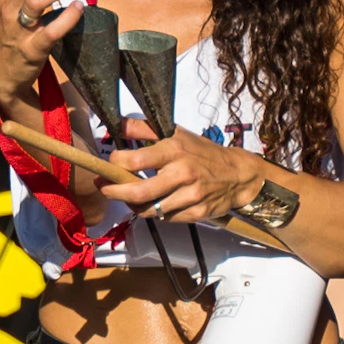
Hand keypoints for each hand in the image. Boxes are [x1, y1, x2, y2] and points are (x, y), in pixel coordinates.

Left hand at [94, 126, 277, 232]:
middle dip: (113, 192)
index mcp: (175, 150)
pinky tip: (151, 203)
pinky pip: (165, 218)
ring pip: (149, 210)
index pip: (134, 161)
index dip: (115, 164)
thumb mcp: (177, 133)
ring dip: (131, 204)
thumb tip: (119, 125)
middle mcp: (182, 174)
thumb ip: (145, 129)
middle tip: (104, 188)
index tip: (110, 163)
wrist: (239, 174)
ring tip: (125, 196)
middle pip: (138, 192)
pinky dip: (154, 212)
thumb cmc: (203, 152)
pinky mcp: (197, 213)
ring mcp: (190, 196)